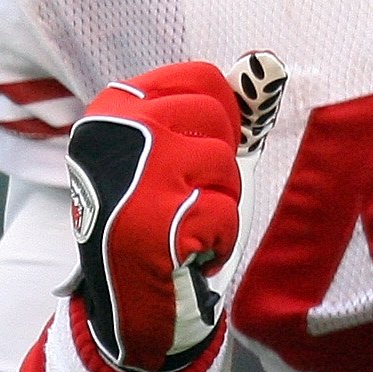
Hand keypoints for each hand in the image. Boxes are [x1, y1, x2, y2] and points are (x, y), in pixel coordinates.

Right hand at [65, 62, 244, 371]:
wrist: (119, 297)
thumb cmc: (142, 218)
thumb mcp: (150, 153)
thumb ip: (193, 116)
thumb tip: (258, 74)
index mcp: (114, 109)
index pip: (201, 77)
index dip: (222, 114)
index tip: (206, 146)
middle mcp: (121, 132)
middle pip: (217, 119)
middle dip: (217, 165)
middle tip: (187, 196)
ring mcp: (140, 174)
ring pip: (225, 166)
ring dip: (217, 203)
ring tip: (182, 225)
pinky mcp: (158, 222)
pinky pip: (224, 214)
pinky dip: (217, 241)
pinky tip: (185, 253)